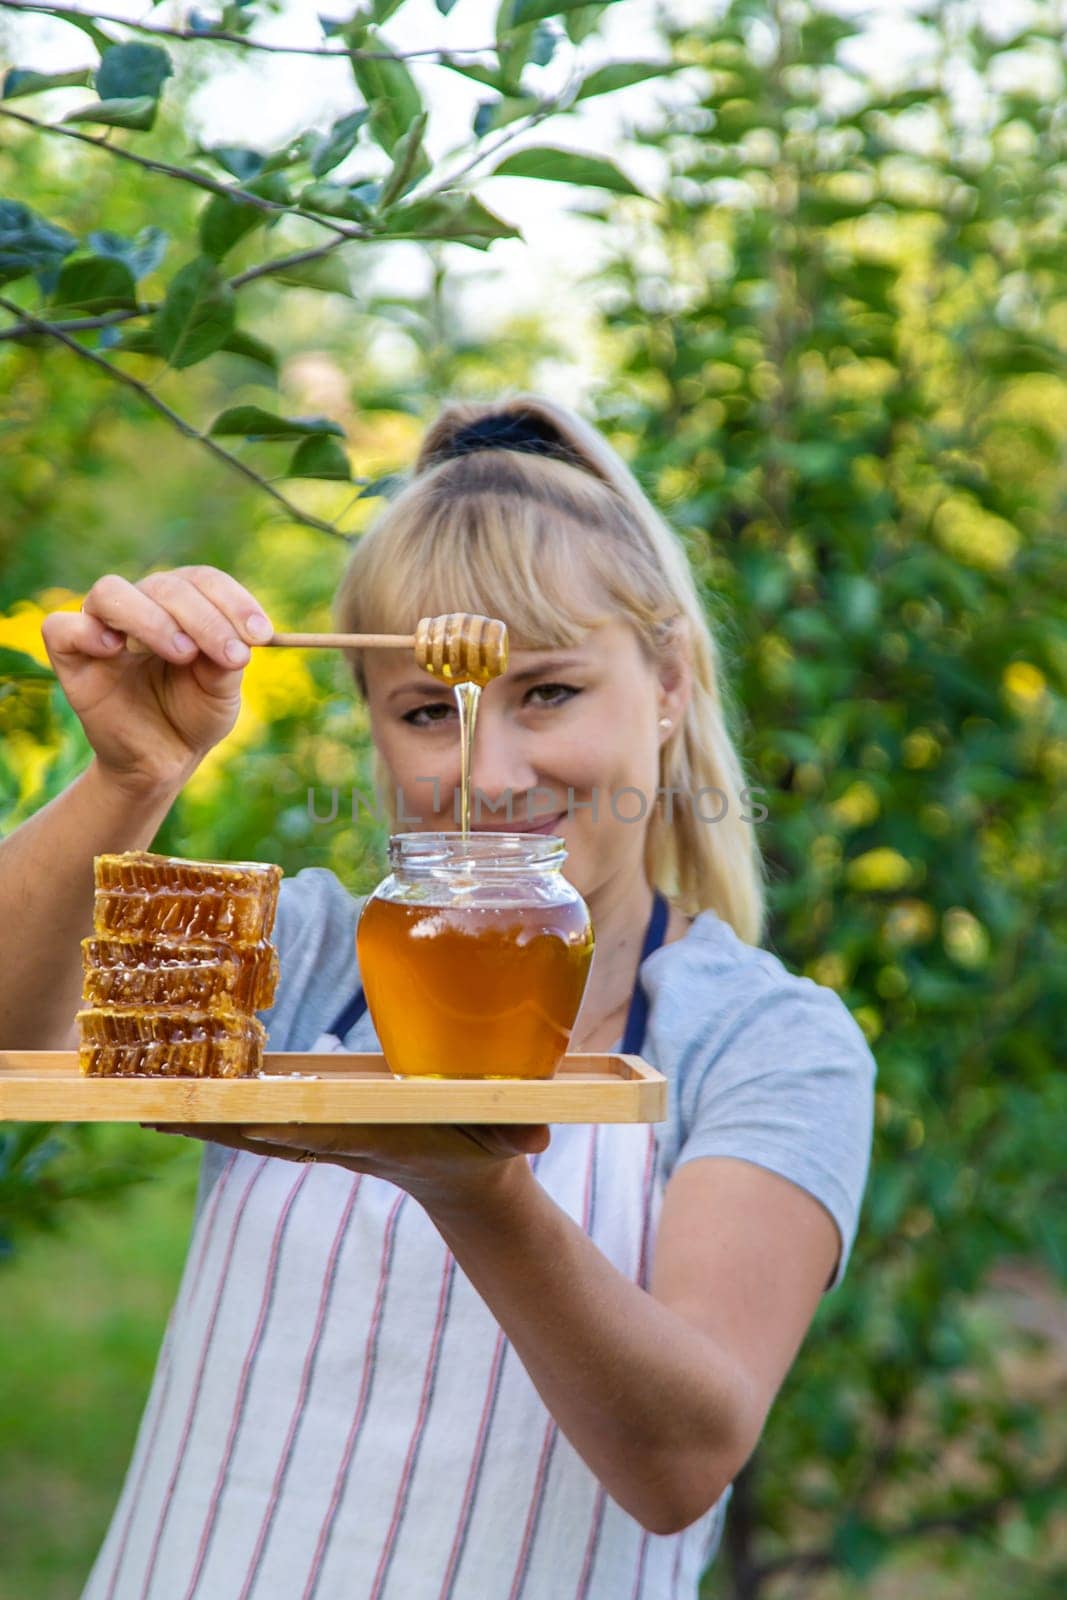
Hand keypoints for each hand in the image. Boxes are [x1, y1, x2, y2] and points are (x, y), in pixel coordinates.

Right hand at [41, 565, 273, 795]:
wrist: (162, 761)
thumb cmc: (194, 716)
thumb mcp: (222, 692)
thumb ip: (226, 662)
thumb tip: (237, 641)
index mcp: (181, 606)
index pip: (203, 580)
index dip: (234, 601)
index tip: (262, 635)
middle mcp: (141, 607)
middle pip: (165, 585)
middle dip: (205, 618)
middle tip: (232, 655)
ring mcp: (103, 628)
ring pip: (112, 592)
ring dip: (152, 618)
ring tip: (184, 653)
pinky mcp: (70, 656)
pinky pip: (62, 627)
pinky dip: (87, 630)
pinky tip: (116, 650)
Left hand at [142, 1120, 550, 1213]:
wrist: (468, 1184)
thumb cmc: (488, 1148)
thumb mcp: (510, 1139)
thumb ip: (523, 1133)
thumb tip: (543, 1134)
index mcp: (381, 1141)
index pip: (327, 1133)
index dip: (285, 1125)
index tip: (242, 1115)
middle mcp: (340, 1143)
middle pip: (266, 1133)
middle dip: (212, 1123)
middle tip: (149, 1108)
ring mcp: (324, 1141)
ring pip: (252, 1130)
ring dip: (200, 1120)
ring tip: (138, 1104)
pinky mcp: (317, 1133)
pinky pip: (259, 1123)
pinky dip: (217, 1115)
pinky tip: (177, 1105)